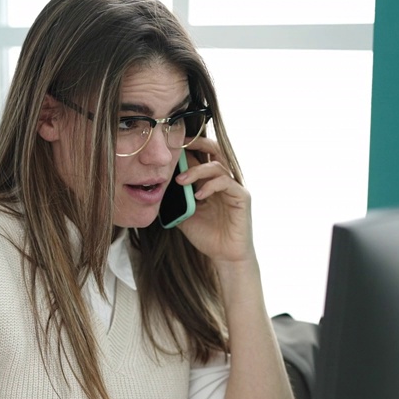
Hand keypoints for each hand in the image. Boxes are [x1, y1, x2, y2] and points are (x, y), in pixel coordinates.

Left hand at [174, 138, 254, 264]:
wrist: (224, 256)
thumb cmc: (206, 235)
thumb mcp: (184, 214)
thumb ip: (175, 199)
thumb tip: (157, 185)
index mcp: (209, 181)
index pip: (199, 156)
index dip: (186, 148)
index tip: (168, 146)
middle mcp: (223, 179)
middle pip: (213, 149)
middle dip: (197, 142)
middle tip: (178, 145)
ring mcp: (234, 187)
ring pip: (216, 166)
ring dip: (196, 171)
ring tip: (180, 181)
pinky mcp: (242, 197)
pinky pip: (226, 182)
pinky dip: (210, 186)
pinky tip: (198, 196)